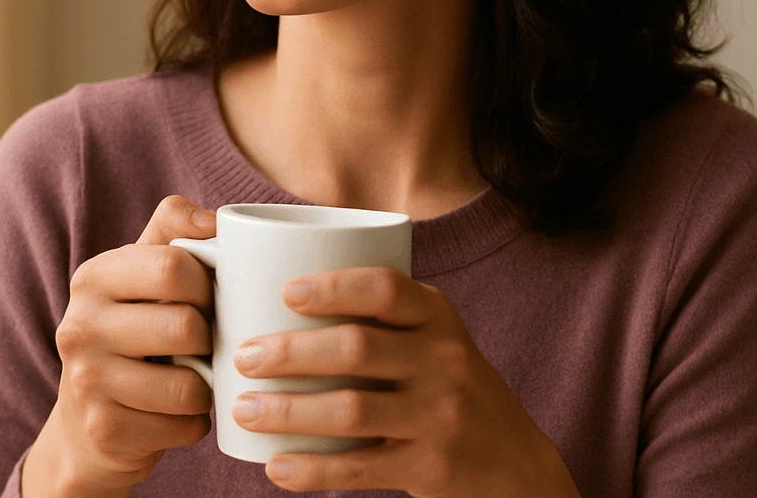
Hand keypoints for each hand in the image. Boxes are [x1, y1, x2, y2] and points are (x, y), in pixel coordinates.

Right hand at [22, 196, 217, 497]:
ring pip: (189, 385)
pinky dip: (195, 421)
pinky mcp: (104, 430)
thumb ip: (176, 229)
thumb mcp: (142, 272)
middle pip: (185, 326)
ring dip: (207, 386)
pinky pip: (185, 425)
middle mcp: (79, 327)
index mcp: (94, 278)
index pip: (173, 266)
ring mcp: (86, 382)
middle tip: (204, 343)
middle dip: (210, 338)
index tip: (206, 297)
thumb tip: (216, 220)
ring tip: (194, 378)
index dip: (207, 284)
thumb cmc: (134, 332)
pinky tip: (177, 413)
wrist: (87, 422)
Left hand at [229, 268, 581, 497]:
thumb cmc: (449, 389)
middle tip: (243, 357)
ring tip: (244, 410)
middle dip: (291, 352)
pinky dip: (312, 469)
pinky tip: (275, 466)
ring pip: (351, 410)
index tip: (284, 293)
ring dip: (288, 411)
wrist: (512, 462)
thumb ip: (383, 320)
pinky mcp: (431, 465)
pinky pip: (360, 467)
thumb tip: (277, 298)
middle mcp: (444, 360)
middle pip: (357, 348)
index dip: (333, 287)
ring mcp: (440, 415)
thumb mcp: (435, 340)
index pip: (385, 289)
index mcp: (439, 317)